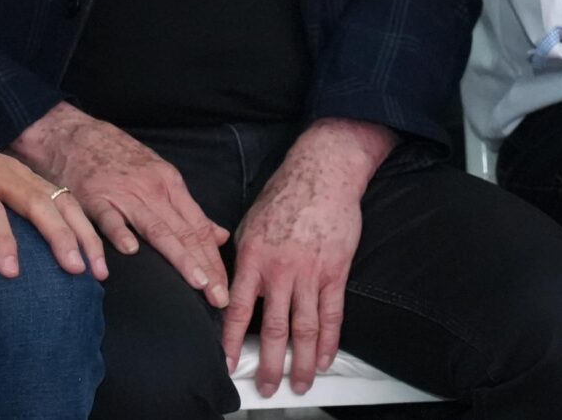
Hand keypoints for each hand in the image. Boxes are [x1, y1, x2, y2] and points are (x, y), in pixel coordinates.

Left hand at [0, 102, 103, 282]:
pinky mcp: (25, 174)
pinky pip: (60, 195)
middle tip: (74, 268)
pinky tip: (93, 250)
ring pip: (56, 195)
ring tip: (95, 266)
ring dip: (79, 229)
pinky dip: (80, 221)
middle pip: (34, 198)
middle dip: (58, 233)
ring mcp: (14, 169)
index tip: (12, 272)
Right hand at [14, 103, 228, 304]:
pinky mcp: (94, 197)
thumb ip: (186, 209)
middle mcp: (152, 190)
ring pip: (157, 229)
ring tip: (196, 283)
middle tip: (220, 298)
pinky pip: (109, 218)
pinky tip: (131, 252)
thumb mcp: (158, 175)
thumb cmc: (117, 157)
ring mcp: (124, 193)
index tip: (225, 288)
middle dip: (205, 267)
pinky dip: (120, 234)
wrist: (74, 133)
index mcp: (169, 184)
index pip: (199, 228)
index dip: (214, 260)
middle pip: (184, 233)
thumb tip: (219, 234)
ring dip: (179, 257)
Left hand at [220, 123, 379, 399]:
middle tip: (265, 387)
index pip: (237, 309)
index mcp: (253, 258)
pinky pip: (332, 315)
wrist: (322, 174)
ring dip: (301, 362)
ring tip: (299, 384)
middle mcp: (280, 270)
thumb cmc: (284, 196)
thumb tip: (226, 282)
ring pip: (304, 329)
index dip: (229, 340)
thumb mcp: (249, 223)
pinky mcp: (335, 272)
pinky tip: (325, 359)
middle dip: (268, 364)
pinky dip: (329, 342)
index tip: (226, 363)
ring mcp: (310, 274)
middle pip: (272, 328)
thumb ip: (240, 257)